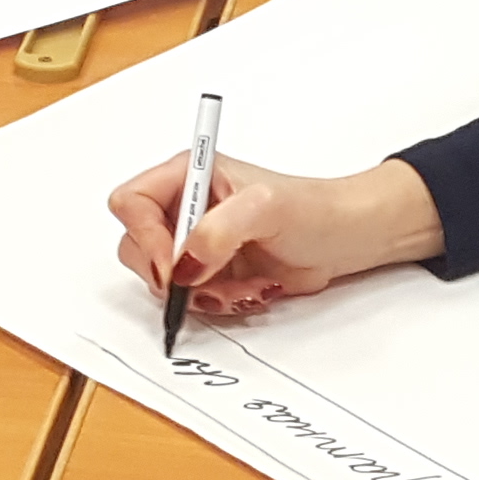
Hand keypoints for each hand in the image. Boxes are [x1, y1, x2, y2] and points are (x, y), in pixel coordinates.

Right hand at [110, 155, 442, 316]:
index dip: (143, 236)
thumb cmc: (315, 209)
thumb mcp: (266, 208)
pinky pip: (192, 301)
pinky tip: (252, 291)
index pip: (131, 202)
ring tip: (245, 284)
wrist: (347, 240)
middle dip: (174, 274)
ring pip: (164, 282)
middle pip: (137, 247)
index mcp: (189, 175)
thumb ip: (218, 231)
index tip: (172, 264)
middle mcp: (186, 208)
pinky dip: (220, 304)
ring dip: (204, 293)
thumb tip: (183, 263)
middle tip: (207, 281)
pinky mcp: (212, 275)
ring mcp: (197, 244)